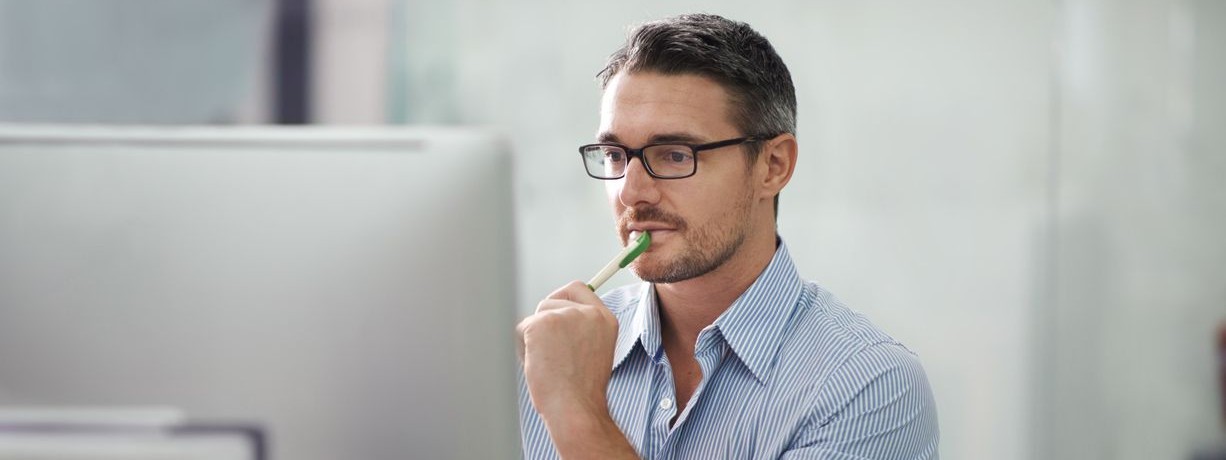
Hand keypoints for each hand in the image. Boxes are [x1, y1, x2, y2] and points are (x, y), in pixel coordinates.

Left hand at [516, 281, 618, 419]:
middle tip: (550, 351)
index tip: (554, 311)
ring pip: (535, 316)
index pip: (578, 289)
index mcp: (604, 319)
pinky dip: (523, 349)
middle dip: (543, 322)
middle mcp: (587, 312)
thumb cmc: (581, 390)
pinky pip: (521, 329)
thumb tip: (554, 319)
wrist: (575, 407)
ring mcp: (564, 315)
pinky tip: (538, 366)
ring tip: (547, 363)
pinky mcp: (541, 324)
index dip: (562, 298)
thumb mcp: (594, 351)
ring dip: (534, 338)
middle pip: (551, 300)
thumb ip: (581, 329)